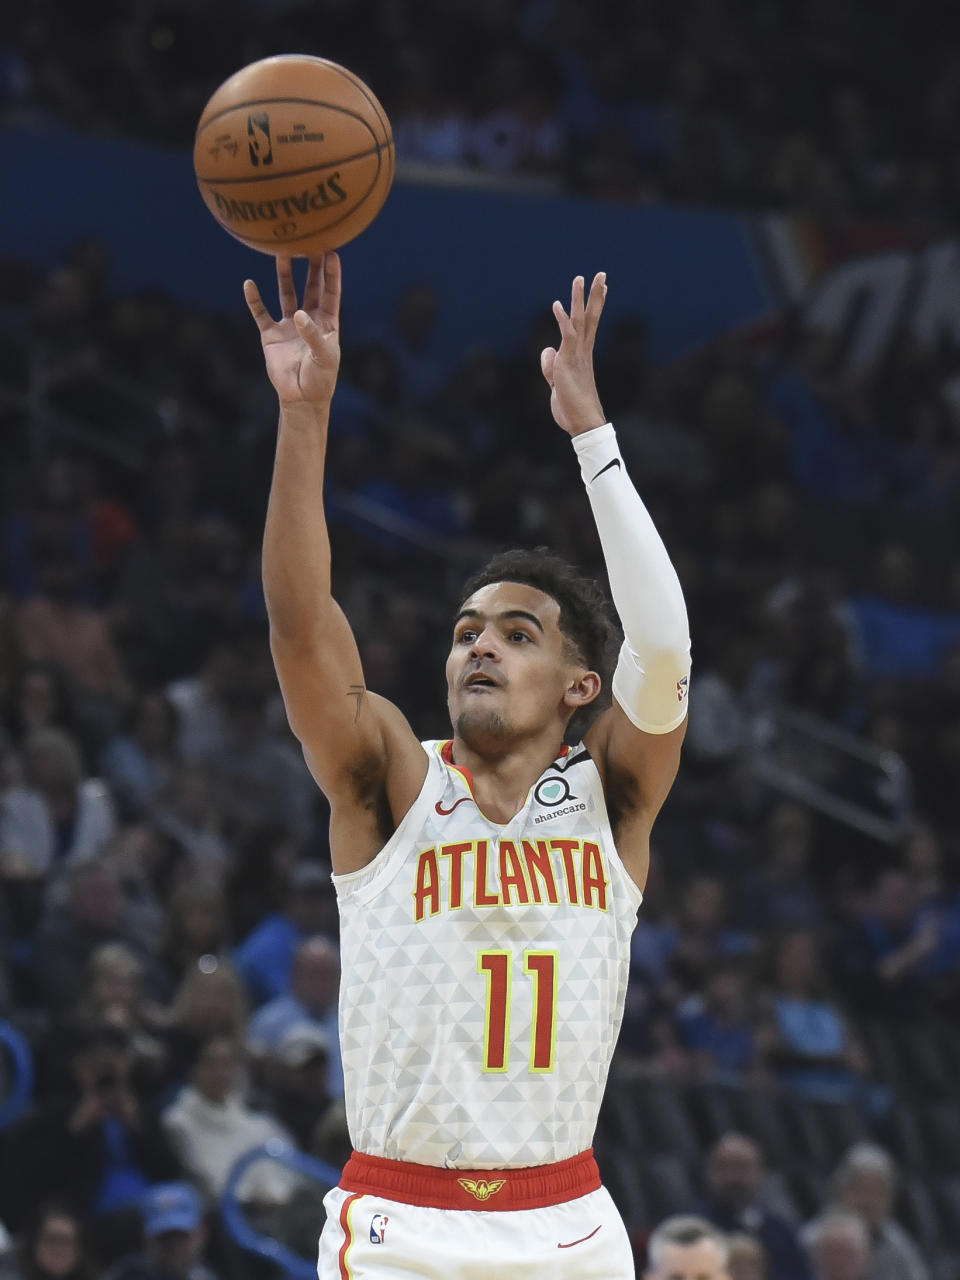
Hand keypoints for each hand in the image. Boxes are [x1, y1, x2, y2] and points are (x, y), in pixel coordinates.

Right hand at [244, 254, 341, 407]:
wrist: (301, 397)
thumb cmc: (320, 378)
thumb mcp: (324, 356)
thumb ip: (313, 335)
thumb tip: (298, 314)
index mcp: (327, 322)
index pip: (330, 293)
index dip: (332, 274)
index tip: (332, 253)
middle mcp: (308, 319)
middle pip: (310, 286)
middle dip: (310, 266)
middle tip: (308, 242)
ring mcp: (288, 325)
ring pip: (286, 293)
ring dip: (284, 275)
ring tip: (281, 253)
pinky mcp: (271, 335)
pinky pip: (261, 313)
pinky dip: (254, 299)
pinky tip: (249, 284)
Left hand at [540, 272, 607, 435]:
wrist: (581, 423)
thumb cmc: (571, 406)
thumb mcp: (556, 383)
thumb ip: (550, 366)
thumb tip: (547, 350)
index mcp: (582, 355)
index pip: (590, 325)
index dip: (595, 305)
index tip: (602, 288)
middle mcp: (582, 351)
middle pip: (590, 317)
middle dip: (595, 295)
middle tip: (601, 274)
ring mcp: (576, 355)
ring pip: (580, 320)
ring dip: (580, 298)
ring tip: (581, 277)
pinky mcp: (567, 361)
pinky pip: (566, 335)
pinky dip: (562, 319)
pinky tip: (557, 304)